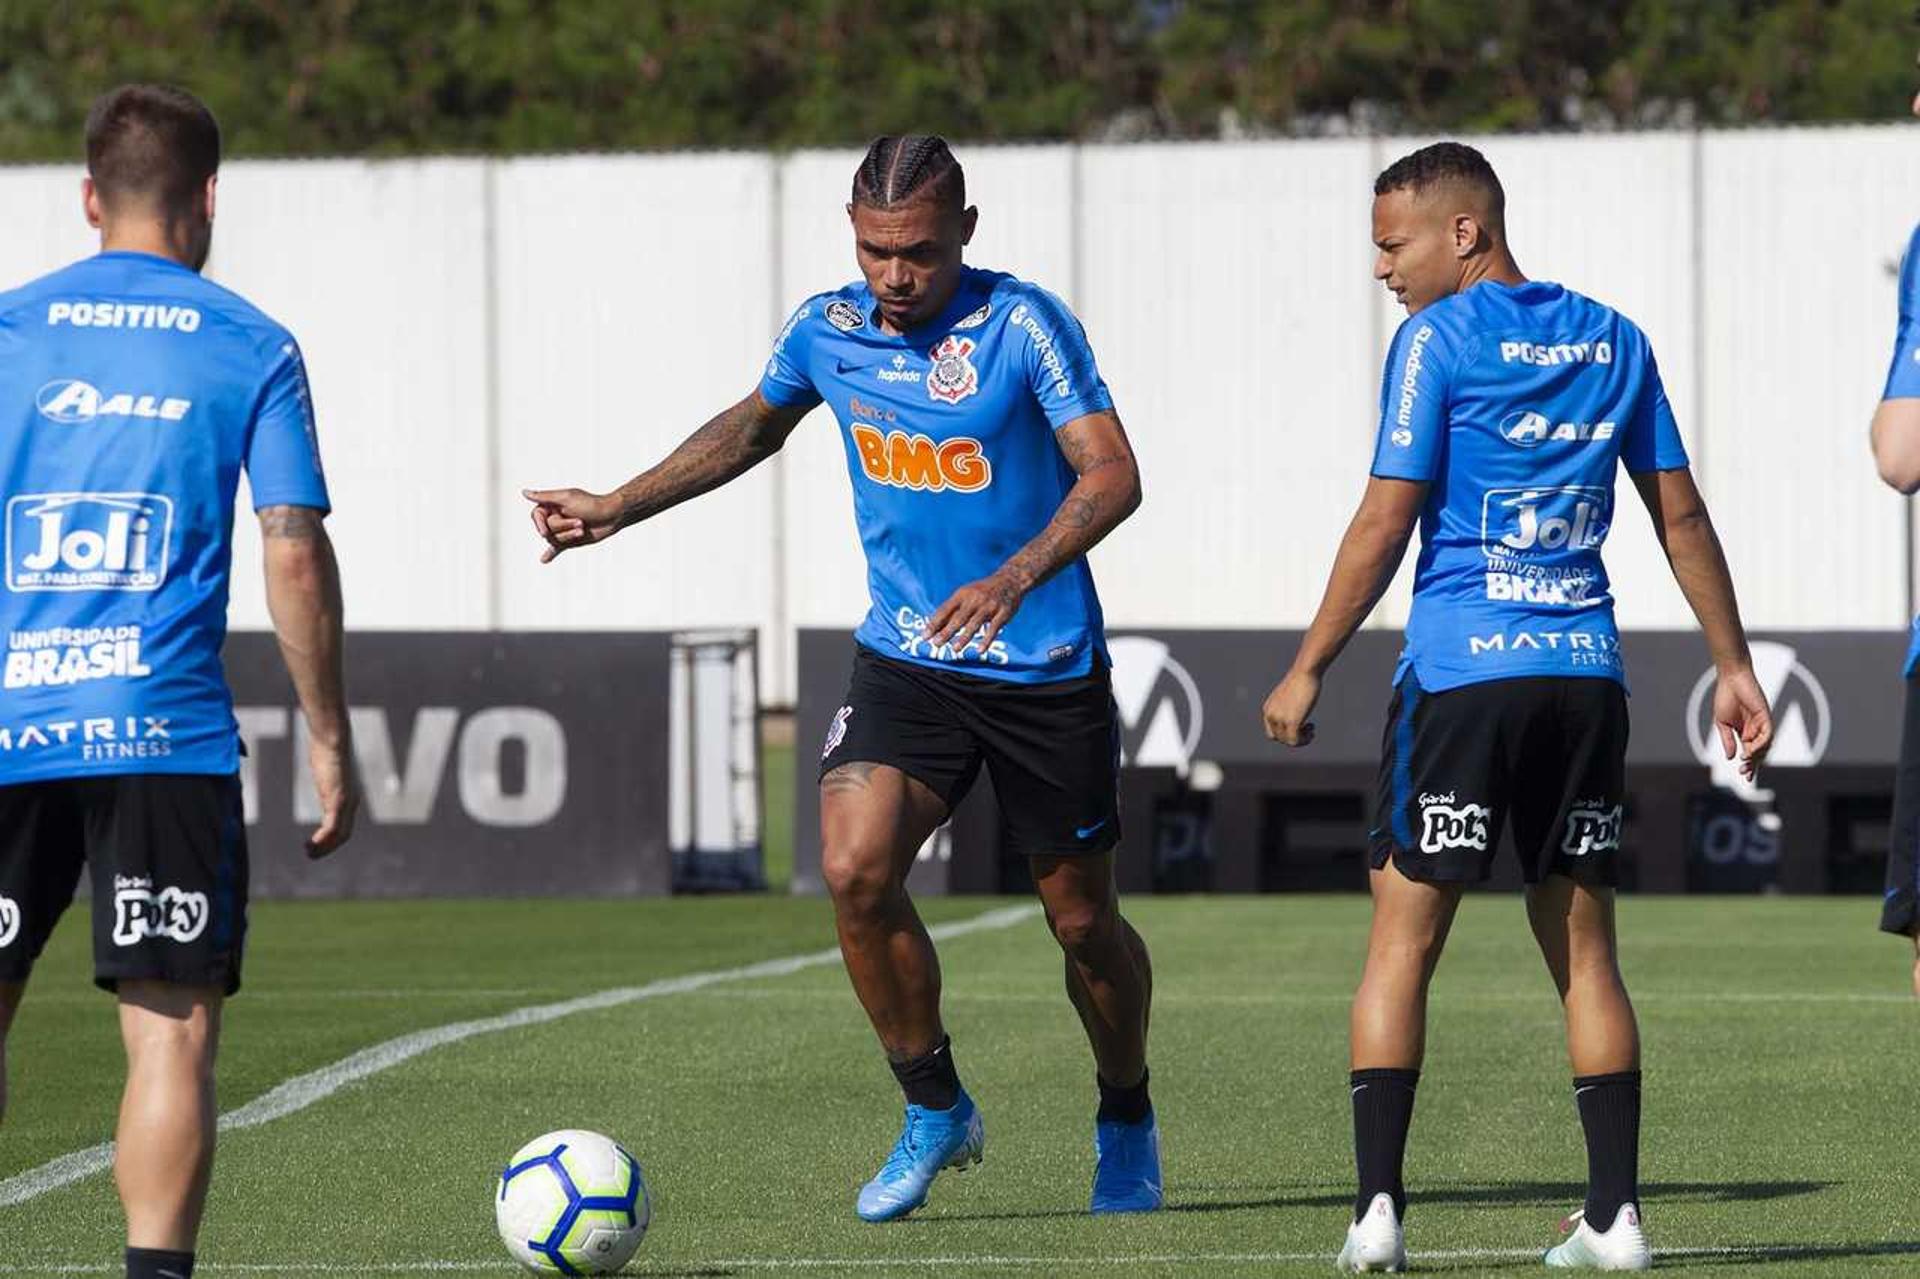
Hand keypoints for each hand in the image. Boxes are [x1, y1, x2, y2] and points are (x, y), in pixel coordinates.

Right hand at [305, 736, 358, 858]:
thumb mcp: (326, 766)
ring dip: (325, 847)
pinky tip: (311, 844)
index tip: (316, 844)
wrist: (332, 736)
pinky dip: (323, 839)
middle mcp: (351, 801)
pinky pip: (333, 826)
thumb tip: (320, 763)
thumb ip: (325, 773)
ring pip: (341, 834)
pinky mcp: (338, 798)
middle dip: (329, 847)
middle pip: (345, 834)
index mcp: (349, 796)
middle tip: (311, 854)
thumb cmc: (326, 747)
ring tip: (308, 852)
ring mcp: (346, 801)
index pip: (345, 825)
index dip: (332, 839)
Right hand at [522, 488, 623, 562]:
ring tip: (583, 528)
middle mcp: (555, 517)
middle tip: (580, 521)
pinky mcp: (570, 540)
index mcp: (552, 505)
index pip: (537, 515)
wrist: (612, 515)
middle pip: (547, 529)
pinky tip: (544, 559)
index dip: (540, 524)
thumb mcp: (566, 497)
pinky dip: (551, 553)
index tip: (544, 531)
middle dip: (564, 527)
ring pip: (554, 539)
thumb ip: (544, 497)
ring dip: (568, 536)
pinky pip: (557, 548)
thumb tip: (524, 493)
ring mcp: (562, 530)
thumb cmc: (591, 504)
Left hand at [924, 572, 1025, 658]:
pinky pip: (994, 628)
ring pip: (975, 623)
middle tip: (936, 643)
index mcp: (962, 594)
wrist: (1010, 580)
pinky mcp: (1003, 613)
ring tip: (955, 649)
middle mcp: (974, 599)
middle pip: (958, 618)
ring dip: (964, 637)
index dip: (934, 623)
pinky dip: (987, 640)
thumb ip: (952, 610)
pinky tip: (980, 650)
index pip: (945, 610)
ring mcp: (989, 606)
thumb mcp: (966, 594)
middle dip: (946, 631)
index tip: (925, 636)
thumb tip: (934, 627)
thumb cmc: (983, 591)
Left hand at [1262, 669, 1320, 746]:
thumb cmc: (1301, 680)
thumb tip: (1294, 719)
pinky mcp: (1291, 721)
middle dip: (1295, 736)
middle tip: (1309, 727)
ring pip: (1288, 741)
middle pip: (1280, 738)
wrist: (1305, 672)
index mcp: (1268, 709)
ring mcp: (1280, 719)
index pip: (1272, 732)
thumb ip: (1288, 707)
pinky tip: (1311, 732)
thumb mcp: (1289, 696)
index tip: (1299, 727)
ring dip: (1301, 739)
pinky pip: (1294, 741)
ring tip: (1311, 729)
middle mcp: (1271, 715)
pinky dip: (1304, 740)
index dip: (1285, 734)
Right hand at [1713, 664, 1773, 780]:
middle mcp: (1755, 730)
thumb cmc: (1725, 697)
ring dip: (1756, 756)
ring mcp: (1762, 724)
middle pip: (1759, 752)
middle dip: (1753, 765)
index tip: (1744, 777)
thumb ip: (1727, 740)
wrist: (1731, 679)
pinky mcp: (1765, 717)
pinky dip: (1760, 745)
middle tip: (1745, 775)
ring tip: (1744, 762)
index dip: (1749, 765)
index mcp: (1744, 732)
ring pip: (1765, 746)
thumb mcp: (1722, 723)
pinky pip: (1767, 735)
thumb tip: (1731, 758)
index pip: (1749, 752)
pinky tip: (1749, 751)